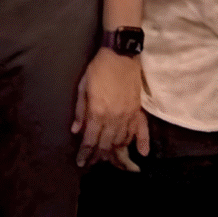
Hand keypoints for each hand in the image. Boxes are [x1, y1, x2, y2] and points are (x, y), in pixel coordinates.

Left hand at [71, 49, 144, 164]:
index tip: (80, 162)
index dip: (85, 153)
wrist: (121, 53)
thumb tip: (75, 130)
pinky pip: (140, 129)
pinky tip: (142, 153)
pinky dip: (141, 142)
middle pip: (106, 144)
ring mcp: (128, 114)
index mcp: (98, 112)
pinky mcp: (138, 110)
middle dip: (98, 157)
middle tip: (92, 163)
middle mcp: (114, 117)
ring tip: (108, 159)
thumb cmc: (98, 68)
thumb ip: (79, 111)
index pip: (90, 139)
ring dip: (114, 152)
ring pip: (122, 140)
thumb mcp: (83, 87)